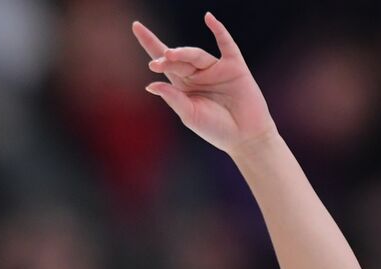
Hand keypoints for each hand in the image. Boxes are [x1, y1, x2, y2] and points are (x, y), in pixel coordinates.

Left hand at [133, 12, 276, 154]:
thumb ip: (173, 98)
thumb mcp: (189, 115)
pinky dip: (219, 30)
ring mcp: (216, 68)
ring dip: (183, 53)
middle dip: (166, 59)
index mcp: (183, 85)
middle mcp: (197, 74)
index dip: (150, 43)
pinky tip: (209, 19)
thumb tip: (151, 84)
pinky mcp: (234, 66)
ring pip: (196, 55)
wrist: (245, 138)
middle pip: (178, 59)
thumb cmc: (216, 129)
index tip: (136, 27)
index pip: (164, 61)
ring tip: (170, 56)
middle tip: (155, 64)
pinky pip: (226, 44)